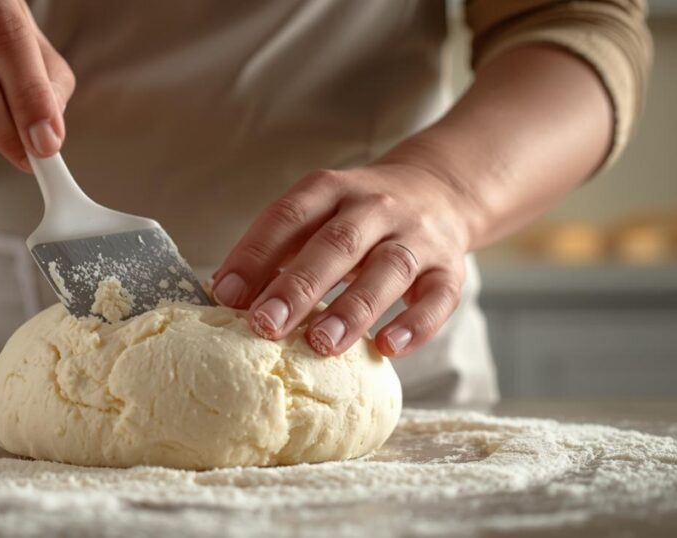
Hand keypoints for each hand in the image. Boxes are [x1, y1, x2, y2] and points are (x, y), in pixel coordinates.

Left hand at [212, 163, 474, 357]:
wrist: (439, 191)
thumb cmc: (355, 217)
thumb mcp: (316, 215)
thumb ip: (277, 249)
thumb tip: (228, 295)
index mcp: (331, 189)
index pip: (288, 216)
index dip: (255, 254)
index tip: (226, 295)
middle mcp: (376, 207)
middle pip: (336, 244)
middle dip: (299, 286)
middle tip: (266, 325)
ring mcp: (417, 236)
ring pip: (388, 270)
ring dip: (353, 308)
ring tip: (321, 344)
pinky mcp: (449, 268)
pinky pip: (438, 297)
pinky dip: (415, 324)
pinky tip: (386, 348)